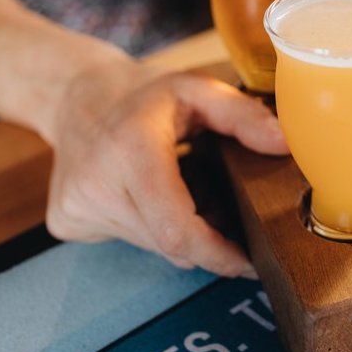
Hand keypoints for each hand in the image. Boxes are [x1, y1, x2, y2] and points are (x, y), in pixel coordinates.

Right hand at [44, 58, 287, 276]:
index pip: (177, 229)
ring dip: (179, 230)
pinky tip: (150, 194)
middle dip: (206, 239)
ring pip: (151, 245)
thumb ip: (244, 115)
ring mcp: (76, 207)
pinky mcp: (66, 222)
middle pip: (169, 243)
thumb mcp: (198, 89)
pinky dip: (151, 226)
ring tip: (184, 189)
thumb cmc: (144, 93)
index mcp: (131, 150)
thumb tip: (285, 144)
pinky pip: (128, 239)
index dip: (218, 254)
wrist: (74, 93)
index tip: (249, 263)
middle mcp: (96, 184)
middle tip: (222, 207)